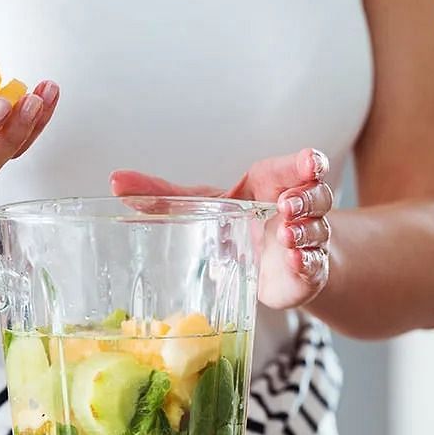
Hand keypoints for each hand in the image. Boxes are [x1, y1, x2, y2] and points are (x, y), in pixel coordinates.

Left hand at [111, 148, 333, 309]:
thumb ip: (164, 195)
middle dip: (306, 196)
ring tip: (286, 234)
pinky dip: (306, 261)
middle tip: (286, 205)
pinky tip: (295, 260)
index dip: (305, 163)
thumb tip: (116, 181)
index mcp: (271, 184)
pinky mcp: (308, 271)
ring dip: (305, 230)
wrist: (266, 269)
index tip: (309, 163)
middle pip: (316, 193)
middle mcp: (296, 209)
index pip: (295, 167)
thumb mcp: (202, 206)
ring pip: (317, 229)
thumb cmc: (237, 227)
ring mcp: (307, 240)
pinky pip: (314, 264)